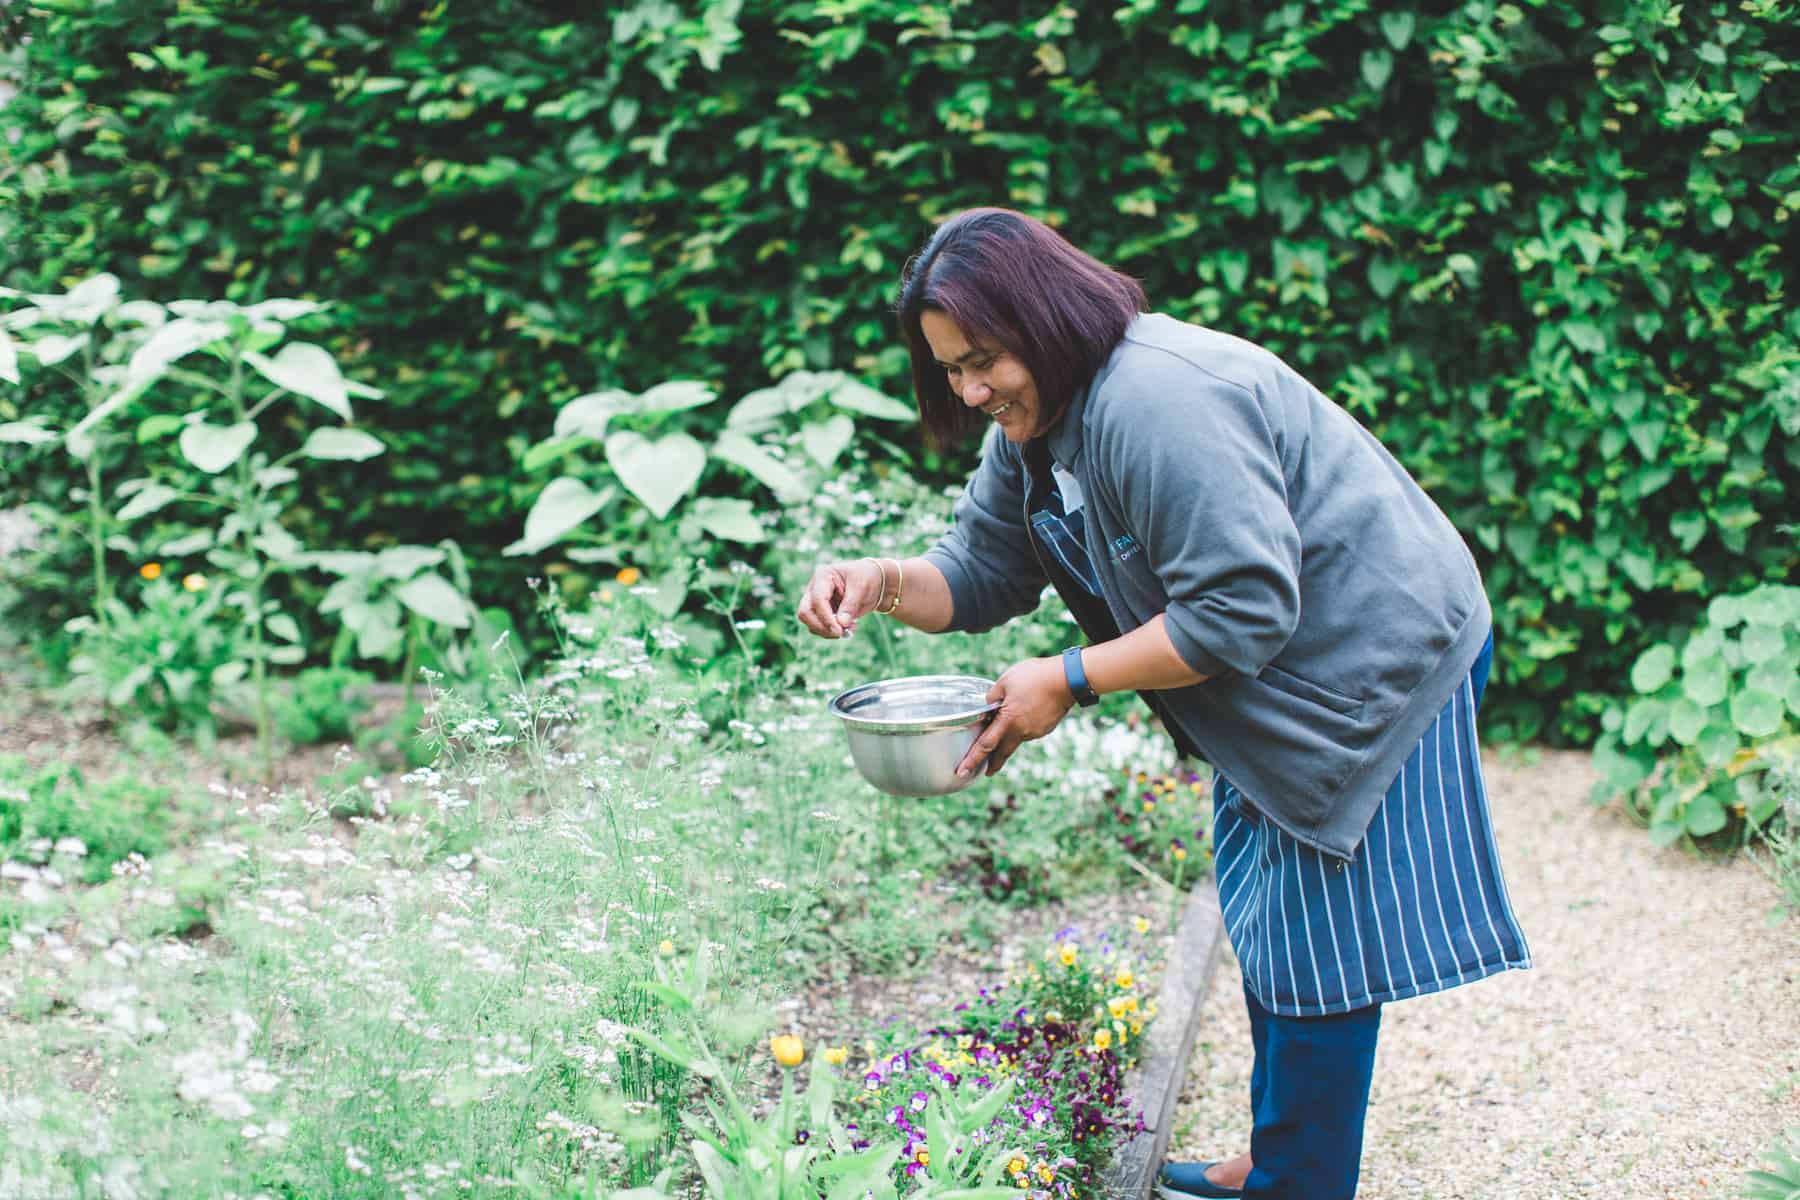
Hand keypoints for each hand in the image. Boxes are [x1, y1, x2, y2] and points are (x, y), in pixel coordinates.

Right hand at [795, 558, 887, 638]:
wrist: (874, 582)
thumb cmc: (867, 578)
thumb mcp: (862, 588)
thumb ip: (850, 605)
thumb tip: (841, 624)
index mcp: (823, 575)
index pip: (818, 599)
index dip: (826, 617)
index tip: (839, 631)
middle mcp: (814, 588)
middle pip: (805, 612)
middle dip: (821, 626)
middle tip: (840, 634)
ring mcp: (816, 601)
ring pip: (810, 622)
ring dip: (827, 631)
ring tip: (850, 628)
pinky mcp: (821, 613)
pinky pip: (819, 627)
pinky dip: (831, 632)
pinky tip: (848, 628)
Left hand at [956, 656, 1073, 778]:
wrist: (1067, 679)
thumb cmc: (1035, 677)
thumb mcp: (1006, 681)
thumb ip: (992, 696)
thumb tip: (988, 705)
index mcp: (1008, 720)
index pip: (985, 745)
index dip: (973, 759)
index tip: (962, 772)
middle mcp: (1021, 731)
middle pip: (1002, 752)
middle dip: (993, 764)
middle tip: (986, 773)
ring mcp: (1035, 731)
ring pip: (1017, 738)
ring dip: (1009, 736)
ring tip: (1009, 720)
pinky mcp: (1045, 728)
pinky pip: (1029, 730)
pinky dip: (1023, 726)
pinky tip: (1026, 712)